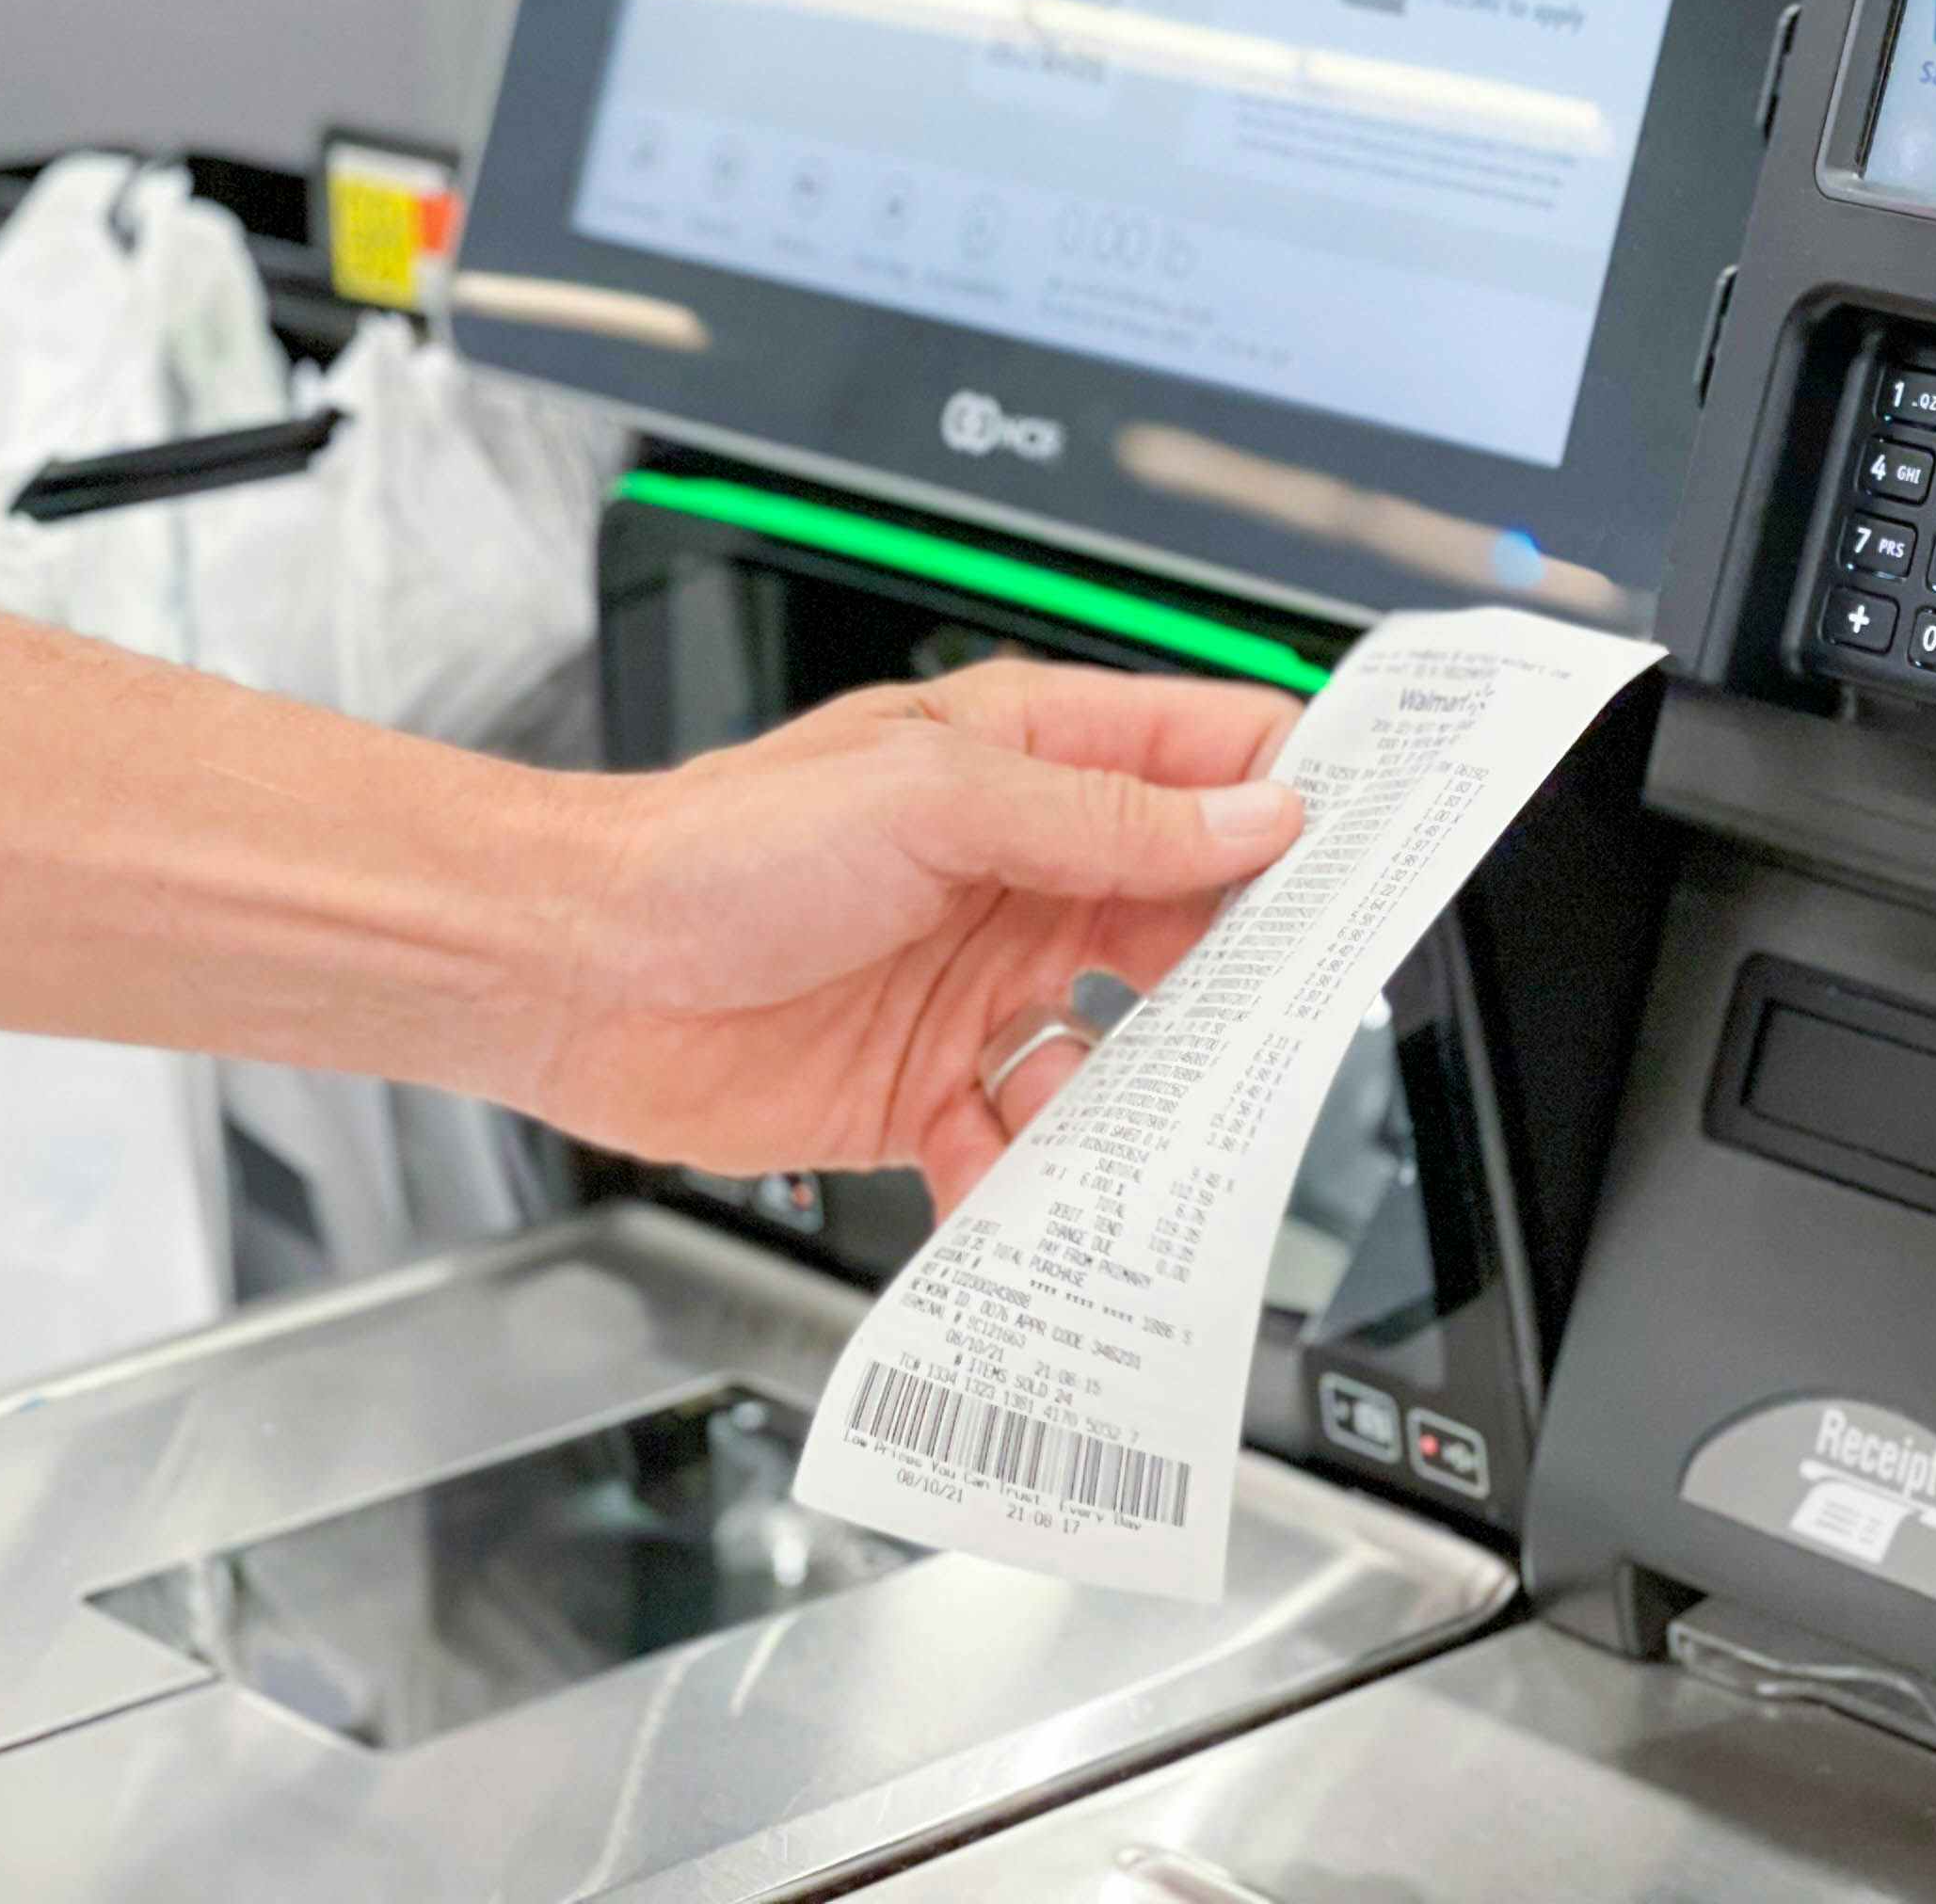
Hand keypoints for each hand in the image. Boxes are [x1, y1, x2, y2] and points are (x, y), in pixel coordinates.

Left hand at [511, 658, 1304, 1210]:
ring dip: (1141, 1086)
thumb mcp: (930, 797)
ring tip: (1140, 1116)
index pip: (1209, 760)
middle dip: (1244, 968)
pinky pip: (1028, 1139)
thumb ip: (1101, 818)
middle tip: (1291, 1014)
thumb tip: (1250, 822)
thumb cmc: (710, 848)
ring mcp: (983, 981)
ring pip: (1126, 1041)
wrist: (567, 974)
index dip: (1295, 799)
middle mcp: (1022, 868)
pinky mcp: (931, 1087)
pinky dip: (1035, 1174)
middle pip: (1192, 912)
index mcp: (1029, 756)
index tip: (1369, 853)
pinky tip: (1015, 1179)